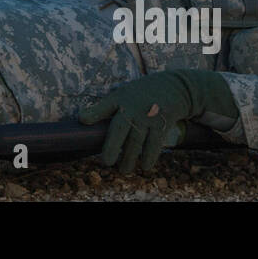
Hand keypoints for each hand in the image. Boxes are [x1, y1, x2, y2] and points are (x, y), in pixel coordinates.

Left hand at [78, 71, 235, 173]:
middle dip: (112, 147)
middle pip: (120, 130)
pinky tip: (146, 166)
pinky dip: (150, 156)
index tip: (83, 119)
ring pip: (136, 141)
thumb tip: (83, 120)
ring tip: (124, 170)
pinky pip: (154, 143)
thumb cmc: (142, 94)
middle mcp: (133, 107)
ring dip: (130, 158)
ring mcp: (147, 116)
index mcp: (120, 98)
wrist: (174, 88)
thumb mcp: (124, 93)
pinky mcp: (162, 124)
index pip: (105, 105)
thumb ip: (106, 107)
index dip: (93, 112)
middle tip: (107, 162)